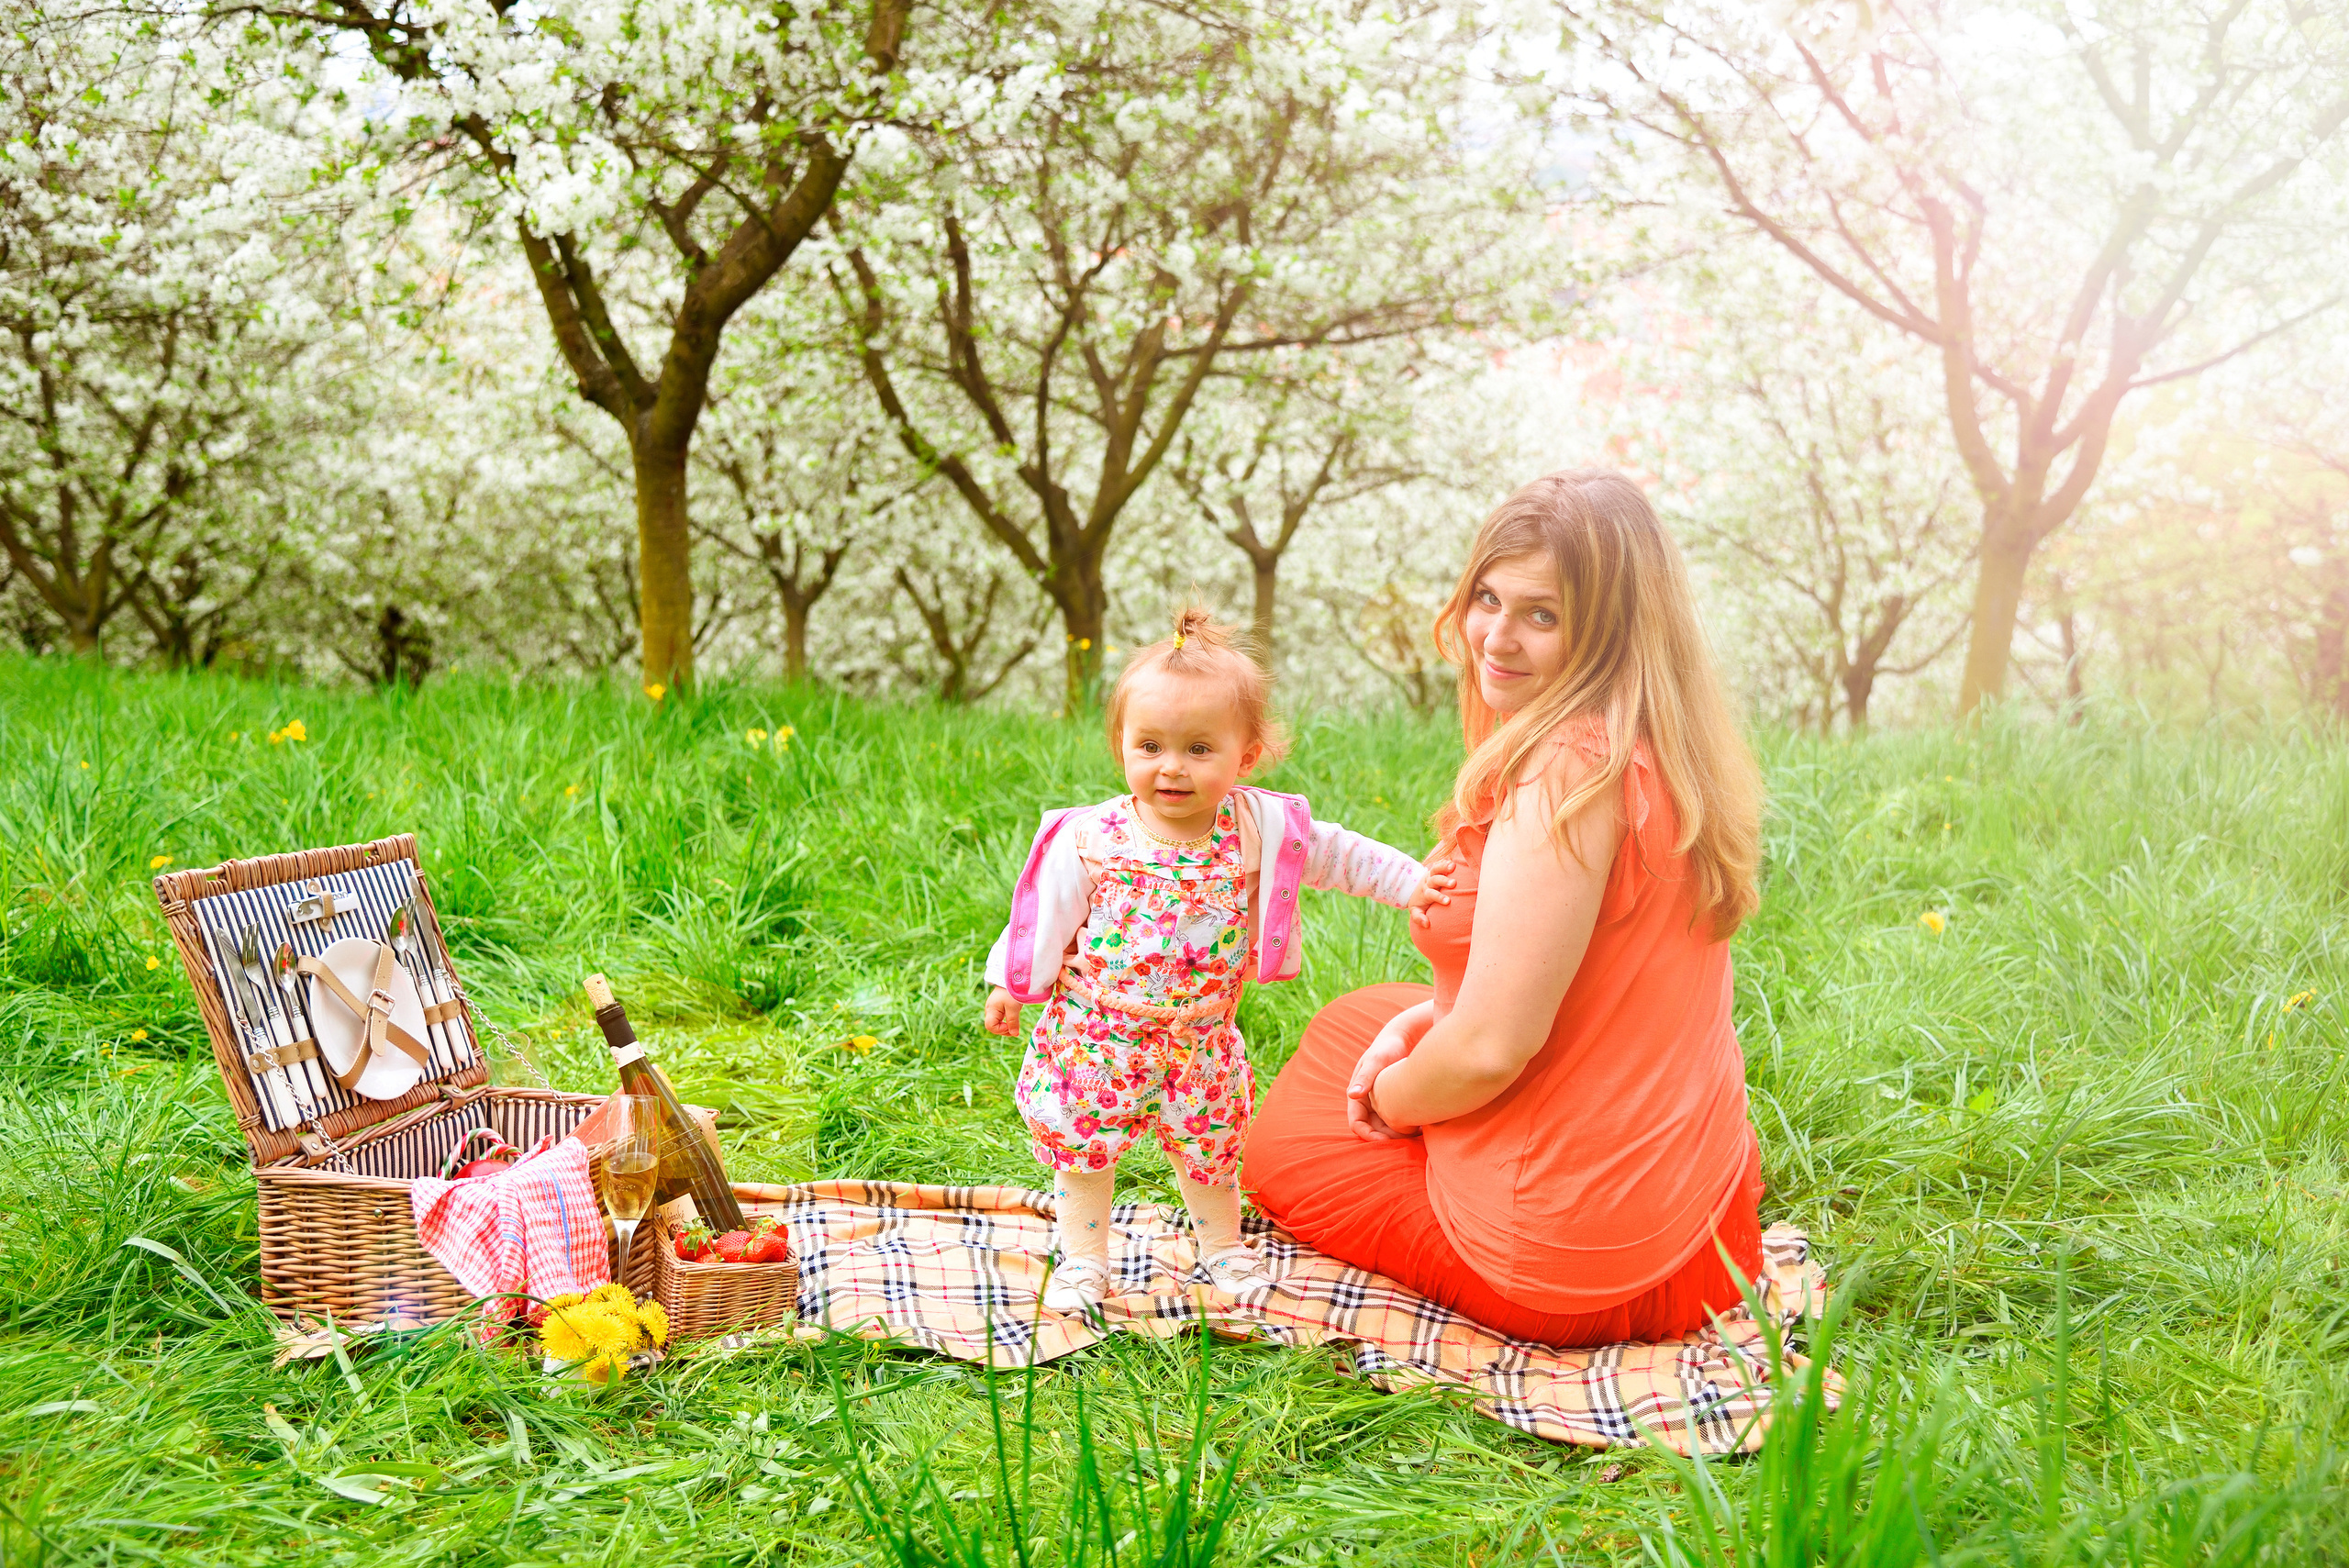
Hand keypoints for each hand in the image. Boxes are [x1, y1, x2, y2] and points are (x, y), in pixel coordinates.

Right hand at [982, 987, 1023, 1036]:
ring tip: (1015, 1025)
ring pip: (996, 1023)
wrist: (1012, 979)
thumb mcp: (1013, 1008)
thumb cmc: (1011, 993)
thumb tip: (1014, 1034)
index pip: (990, 1026)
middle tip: (1015, 1030)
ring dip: (1005, 1026)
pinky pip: (999, 1018)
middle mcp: (990, 1010)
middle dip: (1003, 1030)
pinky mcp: (997, 1007)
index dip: (1000, 1030)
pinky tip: (1013, 1019)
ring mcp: (993, 1008)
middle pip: (993, 1026)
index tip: (1010, 1026)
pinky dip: (1006, 1021)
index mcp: (991, 1010)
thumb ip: (1013, 1022)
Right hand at [1344, 1014, 1425, 1141]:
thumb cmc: (1388, 1047)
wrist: (1407, 1037)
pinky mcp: (1398, 1102)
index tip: (1383, 1142)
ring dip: (1398, 1134)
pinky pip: (1401, 1120)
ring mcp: (1384, 1103)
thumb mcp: (1375, 1061)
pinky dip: (1408, 1126)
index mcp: (1358, 1095)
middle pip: (1374, 1129)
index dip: (1367, 1135)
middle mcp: (1369, 1102)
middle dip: (1386, 1138)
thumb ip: (1365, 1077)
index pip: (1357, 1123)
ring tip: (1414, 1135)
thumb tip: (1352, 1094)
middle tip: (1404, 1142)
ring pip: (1388, 1127)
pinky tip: (1421, 1126)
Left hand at [1407, 857, 1456, 928]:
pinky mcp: (1436, 869)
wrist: (1414, 888)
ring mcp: (1432, 874)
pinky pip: (1439, 863)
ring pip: (1436, 869)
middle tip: (1453, 884)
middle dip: (1443, 881)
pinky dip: (1445, 861)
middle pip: (1435, 880)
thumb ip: (1418, 918)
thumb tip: (1426, 924)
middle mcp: (1429, 882)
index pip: (1431, 894)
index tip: (1447, 901)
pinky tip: (1453, 860)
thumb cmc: (1419, 902)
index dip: (1439, 897)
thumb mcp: (1416, 911)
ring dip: (1444, 867)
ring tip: (1453, 866)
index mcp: (1425, 893)